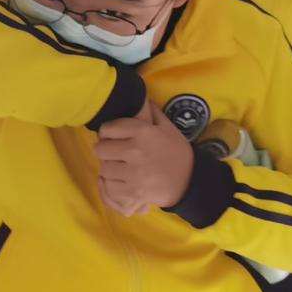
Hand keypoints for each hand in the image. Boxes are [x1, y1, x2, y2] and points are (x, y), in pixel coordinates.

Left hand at [96, 100, 194, 215]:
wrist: (190, 182)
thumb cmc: (177, 153)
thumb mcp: (168, 128)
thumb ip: (152, 113)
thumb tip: (140, 99)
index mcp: (143, 132)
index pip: (108, 128)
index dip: (106, 133)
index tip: (110, 138)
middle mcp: (135, 151)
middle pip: (101, 149)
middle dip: (105, 152)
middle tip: (112, 155)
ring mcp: (133, 173)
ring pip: (104, 169)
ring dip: (109, 170)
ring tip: (118, 169)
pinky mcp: (133, 192)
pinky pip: (109, 187)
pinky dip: (113, 185)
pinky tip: (121, 182)